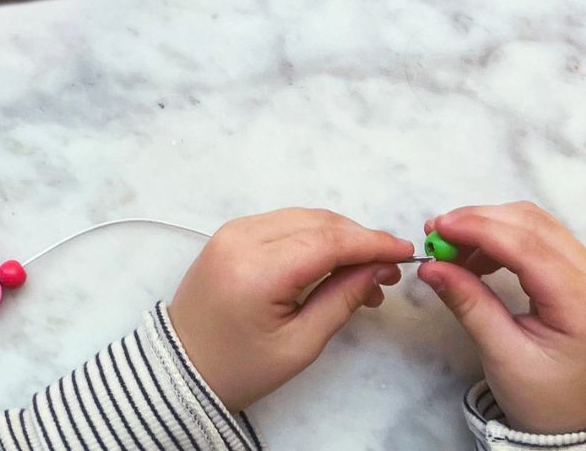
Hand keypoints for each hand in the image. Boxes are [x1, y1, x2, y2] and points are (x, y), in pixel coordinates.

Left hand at [168, 208, 413, 411]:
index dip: (370, 242)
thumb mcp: (299, 345)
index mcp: (257, 269)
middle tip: (388, 271)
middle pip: (316, 222)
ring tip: (365, 274)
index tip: (406, 250)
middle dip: (358, 240)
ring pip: (302, 217)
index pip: (326, 241)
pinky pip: (283, 222)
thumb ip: (341, 300)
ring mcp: (233, 230)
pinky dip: (313, 236)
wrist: (180, 368)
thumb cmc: (241, 367)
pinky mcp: (231, 232)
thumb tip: (378, 268)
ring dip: (338, 236)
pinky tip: (332, 262)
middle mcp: (243, 237)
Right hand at [418, 201, 585, 433]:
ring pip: (535, 224)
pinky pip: (540, 237)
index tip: (437, 228)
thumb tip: (430, 266)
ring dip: (489, 225)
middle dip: (480, 221)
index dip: (478, 229)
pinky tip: (477, 256)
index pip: (527, 246)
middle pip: (533, 224)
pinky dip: (503, 237)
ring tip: (452, 247)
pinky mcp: (583, 273)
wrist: (577, 428)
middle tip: (436, 233)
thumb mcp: (501, 354)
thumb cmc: (543, 399)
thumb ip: (468, 303)